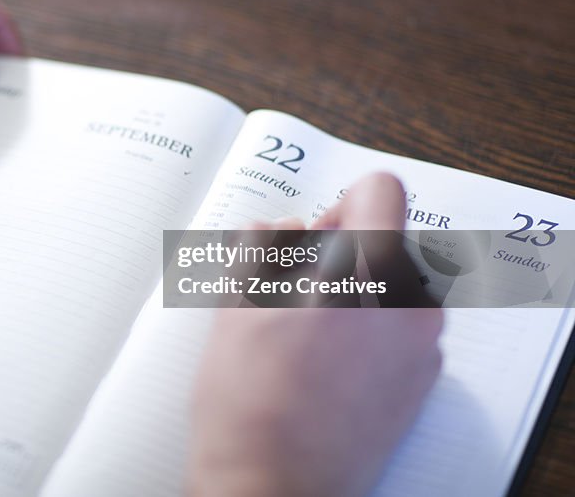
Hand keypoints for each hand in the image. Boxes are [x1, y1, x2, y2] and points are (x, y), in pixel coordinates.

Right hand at [188, 173, 442, 496]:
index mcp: (370, 272)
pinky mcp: (419, 384)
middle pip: (386, 241)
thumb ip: (263, 243)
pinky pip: (399, 330)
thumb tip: (281, 229)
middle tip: (291, 288)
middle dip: (341, 253)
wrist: (272, 482)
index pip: (381, 191)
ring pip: (390, 286)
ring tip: (299, 331)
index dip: (339, 204)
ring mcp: (421, 349)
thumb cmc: (250, 398)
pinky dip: (367, 331)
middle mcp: (411, 305)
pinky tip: (321, 364)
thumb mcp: (237, 299)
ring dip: (351, 291)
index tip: (315, 235)